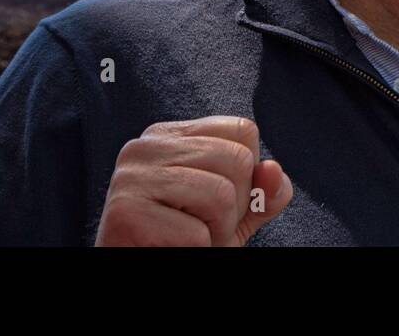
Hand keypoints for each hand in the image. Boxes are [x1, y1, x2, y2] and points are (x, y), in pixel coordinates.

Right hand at [94, 116, 291, 245]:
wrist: (138, 268)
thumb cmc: (183, 239)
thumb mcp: (233, 213)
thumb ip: (261, 191)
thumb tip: (274, 171)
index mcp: (171, 134)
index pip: (243, 130)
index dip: (247, 175)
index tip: (216, 201)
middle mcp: (146, 146)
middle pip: (237, 160)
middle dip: (234, 206)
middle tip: (201, 225)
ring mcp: (131, 177)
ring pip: (221, 195)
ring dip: (217, 231)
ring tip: (188, 237)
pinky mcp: (125, 213)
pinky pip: (196, 233)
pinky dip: (196, 250)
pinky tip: (171, 248)